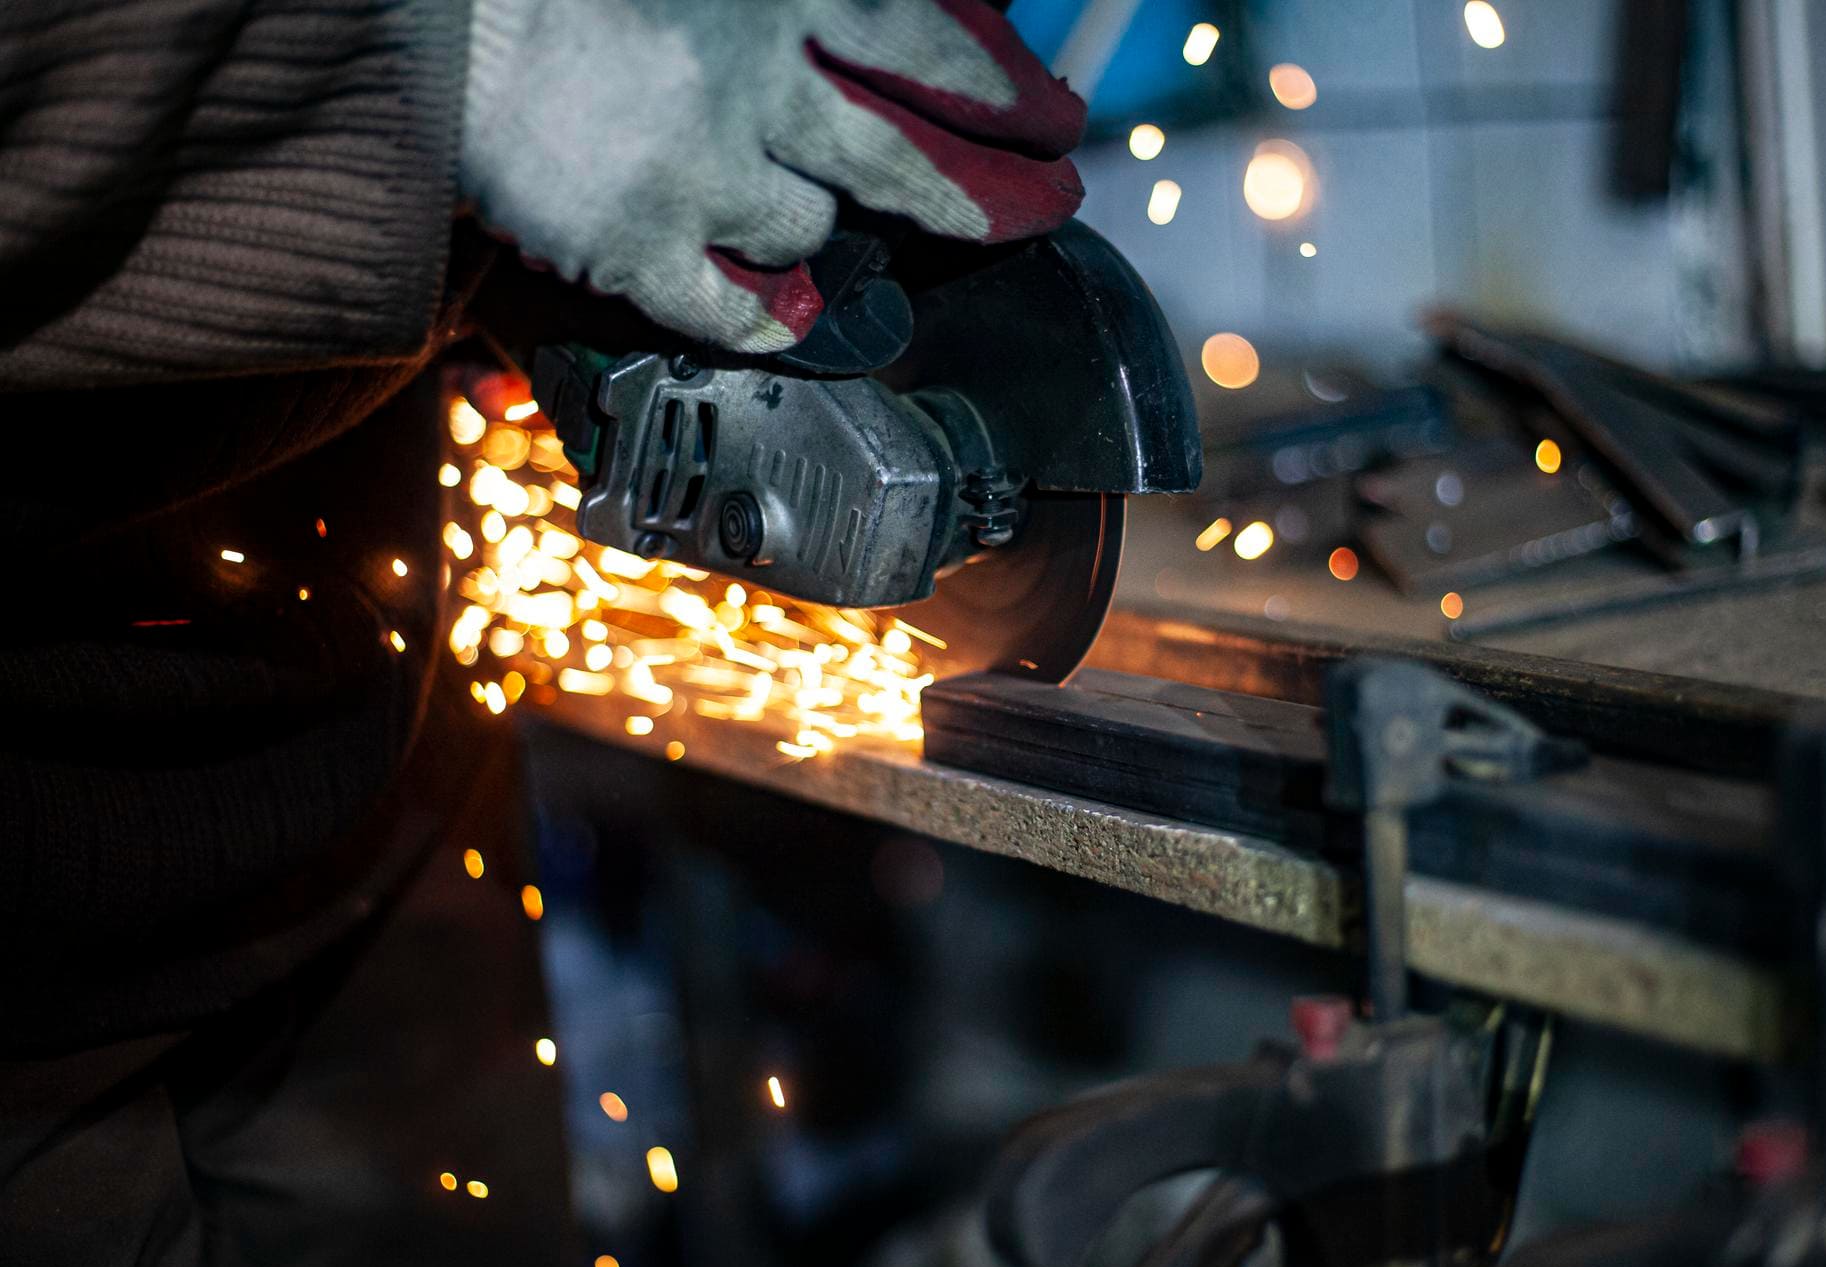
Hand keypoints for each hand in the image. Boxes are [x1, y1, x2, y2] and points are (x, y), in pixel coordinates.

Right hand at [460, 0, 1086, 352]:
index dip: (1002, 91)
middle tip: (1038, 208)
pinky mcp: (636, 243)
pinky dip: (762, 320)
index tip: (1053, 119)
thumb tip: (901, 19)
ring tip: (799, 224)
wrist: (418, 7)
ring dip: (812, 232)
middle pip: (904, 160)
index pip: (932, 48)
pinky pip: (730, 310)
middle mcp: (758, 81)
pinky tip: (786, 322)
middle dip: (983, 193)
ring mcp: (699, 169)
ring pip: (808, 233)